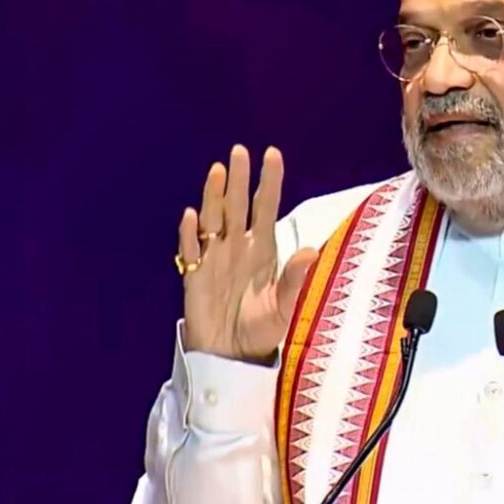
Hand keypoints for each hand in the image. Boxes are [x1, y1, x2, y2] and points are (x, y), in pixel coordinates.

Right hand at [177, 145, 317, 362]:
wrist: (232, 352)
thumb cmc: (262, 327)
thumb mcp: (285, 306)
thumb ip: (296, 279)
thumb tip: (313, 251)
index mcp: (263, 248)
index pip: (266, 207)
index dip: (269, 181)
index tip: (272, 154)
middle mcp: (238, 245)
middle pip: (238, 205)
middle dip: (240, 179)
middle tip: (240, 151)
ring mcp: (215, 257)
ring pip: (213, 219)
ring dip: (215, 196)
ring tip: (218, 171)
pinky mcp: (195, 273)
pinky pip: (191, 248)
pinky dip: (191, 233)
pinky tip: (193, 217)